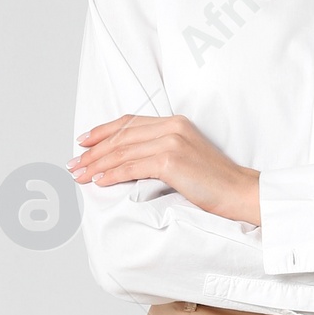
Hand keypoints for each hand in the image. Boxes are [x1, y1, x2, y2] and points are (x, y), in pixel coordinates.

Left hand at [69, 114, 260, 224]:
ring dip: (96, 165)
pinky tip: (99, 181)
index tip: (83, 143)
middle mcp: (171, 127)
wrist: (240, 192)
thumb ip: (161, 151)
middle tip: (73, 164)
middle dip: (93, 151)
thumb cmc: (215, 182)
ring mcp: (171, 142)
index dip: (102, 131)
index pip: (129, 122)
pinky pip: (132, 167)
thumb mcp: (186, 158)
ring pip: (122, 151)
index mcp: (174, 122)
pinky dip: (112, 174)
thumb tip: (128, 162)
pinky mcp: (170, 161)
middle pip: (121, 136)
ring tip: (79, 176)